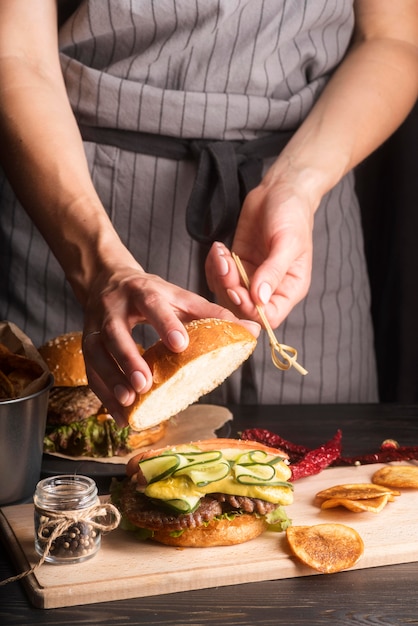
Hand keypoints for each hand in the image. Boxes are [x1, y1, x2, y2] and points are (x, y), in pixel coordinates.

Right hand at [81, 259, 259, 424]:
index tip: (180, 346)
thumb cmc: (151, 294)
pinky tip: (120, 414)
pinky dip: (103, 394)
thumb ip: (211, 313)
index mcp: (142, 291)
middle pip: (115, 331)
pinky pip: (90, 372)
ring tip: (129, 402)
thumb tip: (252, 329)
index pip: (152, 304)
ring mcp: (94, 326)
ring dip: (110, 379)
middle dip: (127, 358)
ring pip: (95, 353)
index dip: (165, 323)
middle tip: (144, 384)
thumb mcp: (179, 297)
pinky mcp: (85, 344)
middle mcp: (113, 307)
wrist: (107, 281)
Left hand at [205, 168, 315, 328]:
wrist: (280, 190)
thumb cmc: (292, 214)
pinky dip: (214, 266)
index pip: (270, 316)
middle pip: (243, 308)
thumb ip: (273, 272)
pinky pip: (219, 277)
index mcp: (290, 288)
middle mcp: (270, 287)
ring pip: (227, 293)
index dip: (250, 310)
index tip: (237, 290)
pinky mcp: (238, 264)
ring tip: (221, 252)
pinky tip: (219, 249)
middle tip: (225, 265)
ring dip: (219, 276)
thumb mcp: (287, 242)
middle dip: (229, 289)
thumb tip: (260, 298)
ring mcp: (252, 277)